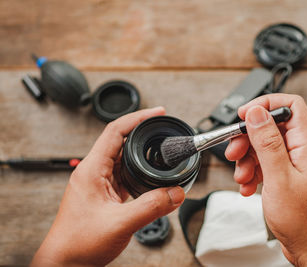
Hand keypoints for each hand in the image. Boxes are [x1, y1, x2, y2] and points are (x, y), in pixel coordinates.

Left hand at [31, 107, 184, 266]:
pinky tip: (151, 178)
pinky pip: (125, 176)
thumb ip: (152, 206)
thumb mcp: (120, 223)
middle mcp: (94, 172)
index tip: (157, 112)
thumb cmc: (79, 243)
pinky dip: (140, 173)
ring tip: (160, 154)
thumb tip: (176, 193)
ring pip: (124, 160)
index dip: (138, 118)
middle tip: (162, 129)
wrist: (66, 262)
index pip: (115, 132)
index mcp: (92, 170)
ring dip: (143, 156)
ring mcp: (99, 183)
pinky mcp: (105, 194)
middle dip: (143, 134)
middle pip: (121, 142)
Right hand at [225, 94, 306, 266]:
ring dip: (248, 160)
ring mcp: (297, 165)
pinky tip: (248, 187)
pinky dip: (254, 173)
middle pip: (272, 127)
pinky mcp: (290, 177)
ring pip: (266, 147)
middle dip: (248, 138)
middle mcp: (304, 151)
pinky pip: (267, 165)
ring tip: (242, 177)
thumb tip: (258, 113)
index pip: (290, 105)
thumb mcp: (279, 178)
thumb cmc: (305, 221)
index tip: (244, 115)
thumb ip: (267, 142)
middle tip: (234, 152)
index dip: (265, 105)